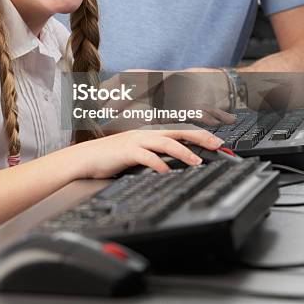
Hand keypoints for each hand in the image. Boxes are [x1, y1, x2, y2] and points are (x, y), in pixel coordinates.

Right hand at [71, 128, 223, 178]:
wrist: (86, 158)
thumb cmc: (111, 158)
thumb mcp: (137, 155)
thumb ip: (155, 157)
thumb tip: (175, 166)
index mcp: (150, 134)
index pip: (179, 131)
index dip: (199, 135)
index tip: (217, 142)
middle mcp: (146, 134)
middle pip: (178, 132)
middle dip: (199, 137)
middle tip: (218, 145)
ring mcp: (136, 141)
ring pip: (165, 142)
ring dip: (183, 151)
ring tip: (197, 161)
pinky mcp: (126, 151)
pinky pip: (146, 156)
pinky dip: (158, 164)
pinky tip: (167, 172)